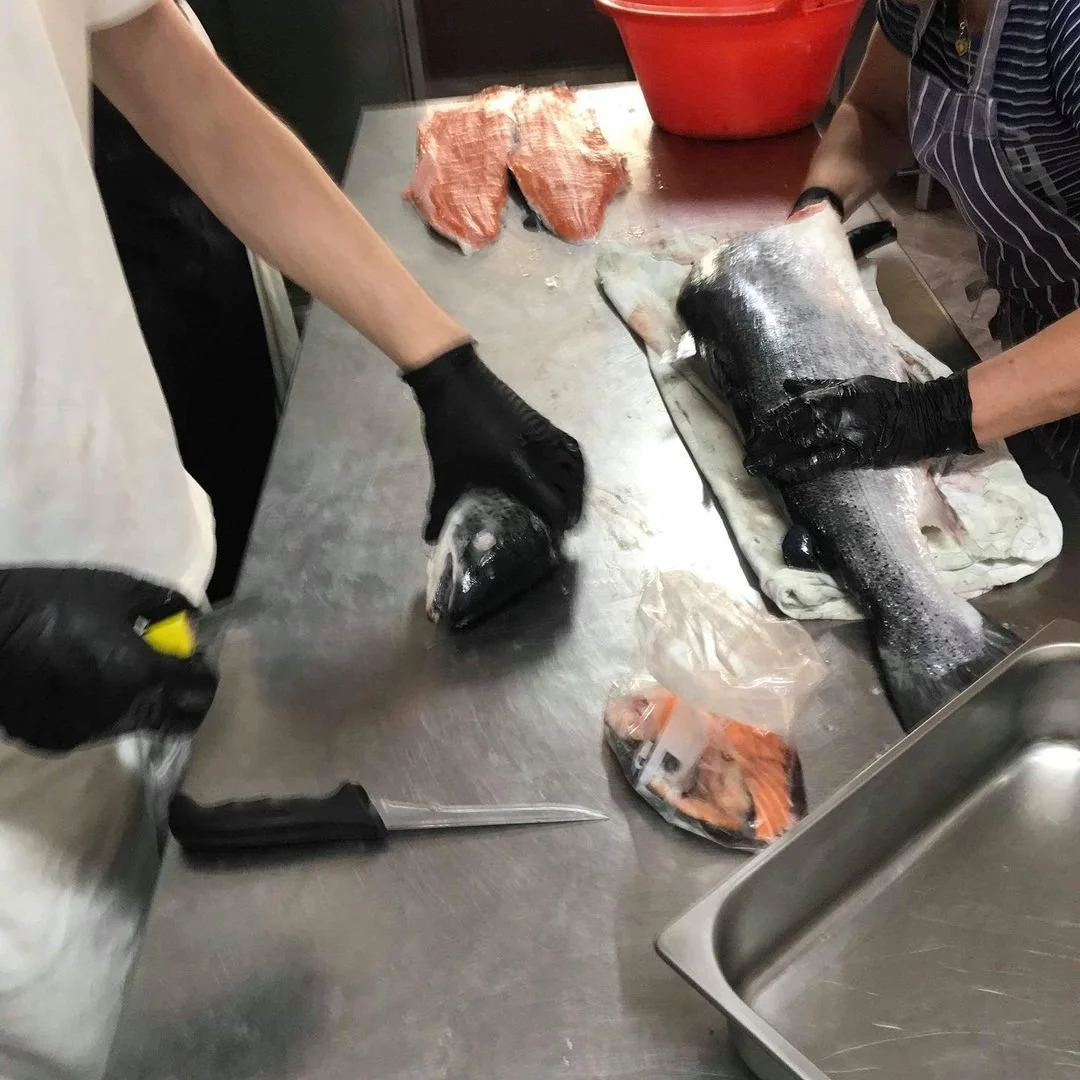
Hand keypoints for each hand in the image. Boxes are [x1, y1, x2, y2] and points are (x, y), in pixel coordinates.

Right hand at [0, 568, 217, 751]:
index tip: (197, 659)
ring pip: (137, 725)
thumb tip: (194, 618)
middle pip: (175, 719)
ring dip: (144, 703)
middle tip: (173, 674)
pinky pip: (98, 729)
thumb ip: (166, 604)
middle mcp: (121, 711)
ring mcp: (88, 732)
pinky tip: (86, 683)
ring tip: (123, 672)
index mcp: (141, 673)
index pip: (198, 690)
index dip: (205, 674)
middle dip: (183, 698)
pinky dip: (104, 709)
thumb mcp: (118, 588)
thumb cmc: (53, 601)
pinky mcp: (59, 740)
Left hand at [404, 343, 585, 541]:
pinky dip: (573, 463)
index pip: (552, 503)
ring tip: (571, 503)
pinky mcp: (542, 421)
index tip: (554, 540)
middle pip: (570, 487)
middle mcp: (538, 452)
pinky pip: (568, 446)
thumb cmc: (450, 428)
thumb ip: (440, 507)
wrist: (455, 380)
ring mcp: (543, 434)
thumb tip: (428, 538)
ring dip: (578, 487)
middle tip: (565, 527)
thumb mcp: (445, 471)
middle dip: (571, 510)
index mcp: (517, 468)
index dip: (557, 525)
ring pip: (574, 465)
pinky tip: (566, 473)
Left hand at [743, 372, 979, 483]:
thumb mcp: (853, 384)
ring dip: (776, 456)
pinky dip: (801, 468)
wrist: (926, 414)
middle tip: (747, 455)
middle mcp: (836, 410)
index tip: (753, 432)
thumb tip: (787, 384)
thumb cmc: (889, 398)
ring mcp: (846, 431)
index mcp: (834, 393)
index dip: (771, 421)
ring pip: (802, 443)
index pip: (793, 407)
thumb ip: (819, 386)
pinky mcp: (858, 452)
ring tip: (757, 466)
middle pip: (792, 426)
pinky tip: (783, 474)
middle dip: (766, 441)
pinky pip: (824, 461)